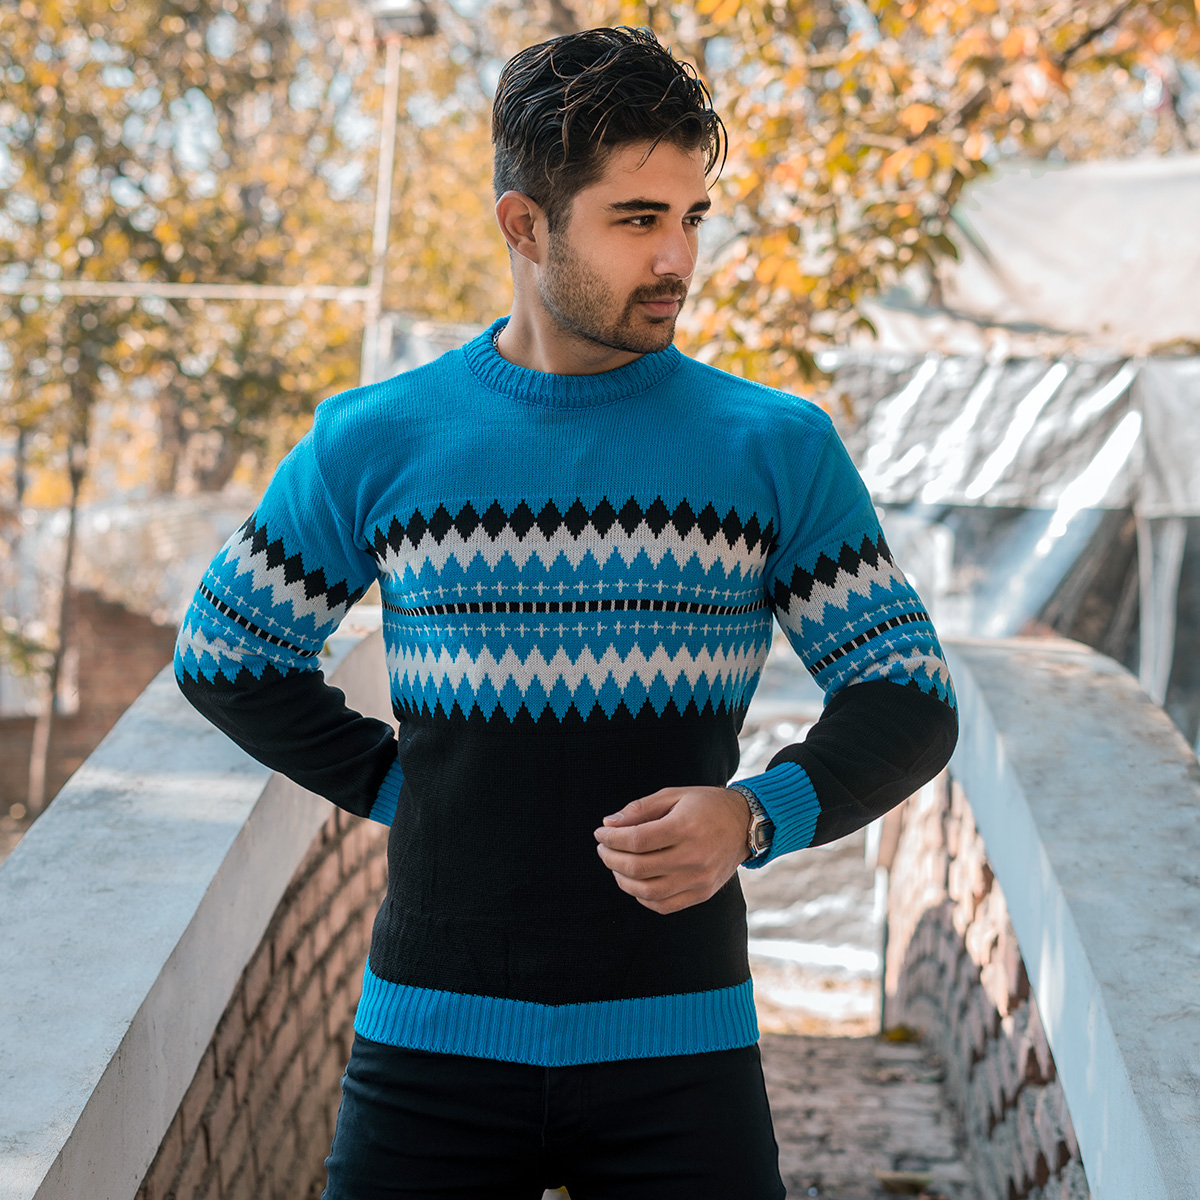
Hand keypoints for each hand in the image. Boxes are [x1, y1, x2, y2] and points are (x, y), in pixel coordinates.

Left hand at [593, 786, 751, 914]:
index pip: (636, 840)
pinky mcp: (702, 893)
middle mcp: (693, 857)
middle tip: (603, 849)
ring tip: (616, 865)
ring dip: (623, 880)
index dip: (611, 838)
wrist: (745, 823)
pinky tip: (636, 881)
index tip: (601, 833)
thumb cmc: (706, 805)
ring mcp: (699, 879)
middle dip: (611, 858)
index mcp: (685, 827)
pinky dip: (642, 897)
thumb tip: (609, 824)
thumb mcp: (674, 795)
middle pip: (638, 867)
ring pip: (647, 891)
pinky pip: (663, 905)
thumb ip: (640, 809)